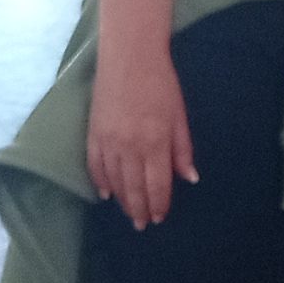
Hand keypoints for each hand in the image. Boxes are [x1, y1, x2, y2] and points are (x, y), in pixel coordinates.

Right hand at [87, 48, 197, 228]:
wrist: (129, 57)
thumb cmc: (161, 84)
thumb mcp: (179, 116)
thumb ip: (183, 149)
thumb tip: (189, 178)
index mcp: (155, 142)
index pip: (157, 183)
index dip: (159, 203)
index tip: (160, 217)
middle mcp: (130, 146)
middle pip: (134, 187)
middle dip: (140, 209)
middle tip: (143, 225)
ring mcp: (108, 140)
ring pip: (114, 180)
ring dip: (122, 200)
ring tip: (128, 214)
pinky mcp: (93, 132)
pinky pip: (95, 165)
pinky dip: (100, 182)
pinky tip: (106, 194)